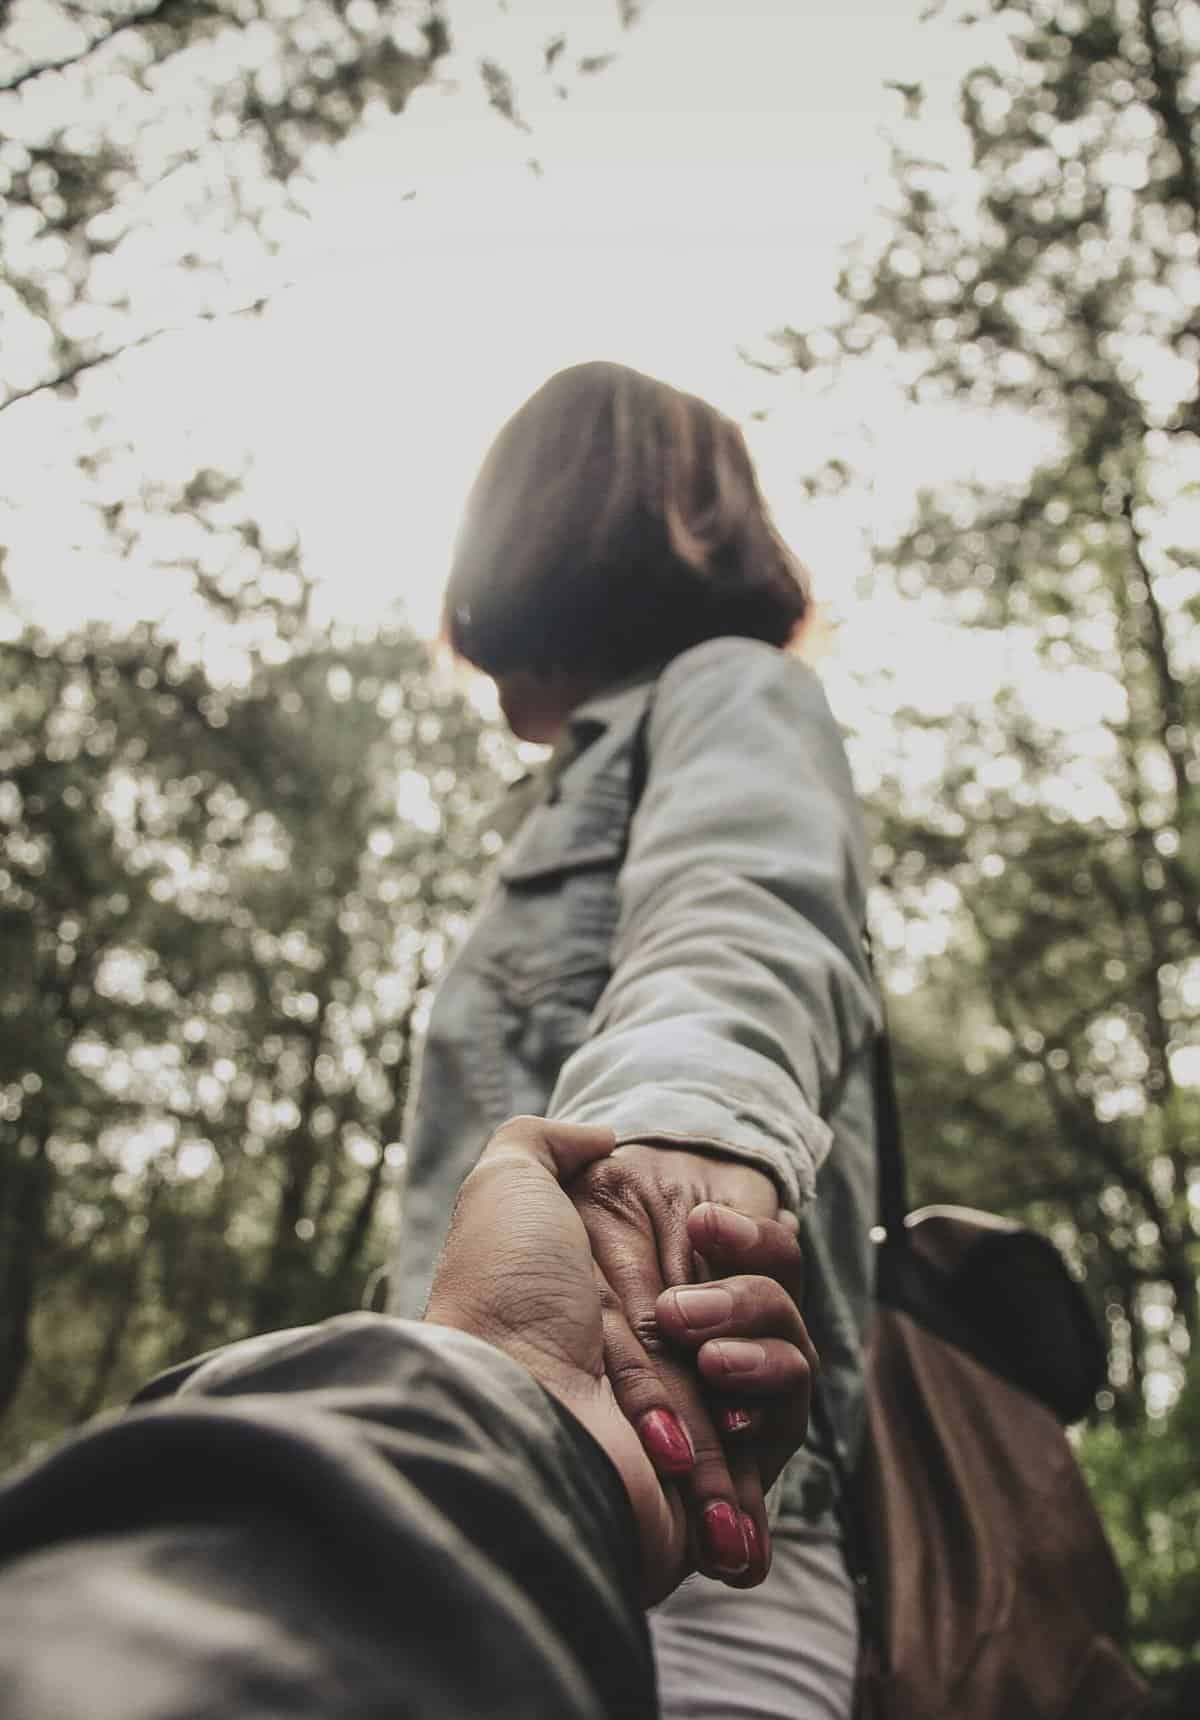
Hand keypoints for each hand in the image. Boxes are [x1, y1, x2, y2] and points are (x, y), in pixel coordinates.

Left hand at [424, 1118, 813, 1603]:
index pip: (734, 1249)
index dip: (742, 1236)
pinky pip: (783, 1432)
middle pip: (772, 1300)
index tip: (707, 1225)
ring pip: (790, 1362)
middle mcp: (669, 1349)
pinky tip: (725, 1420)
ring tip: (707, 1369)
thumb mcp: (506, 1185)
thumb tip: (599, 1136)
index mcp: (632, 1288)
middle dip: (749, 1295)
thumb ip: (547, 1144)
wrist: (506, 1413)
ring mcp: (697, 1415)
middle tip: (681, 1316)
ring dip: (761, 1355)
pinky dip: (765, 1419)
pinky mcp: (719, 1479)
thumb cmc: (506, 1295)